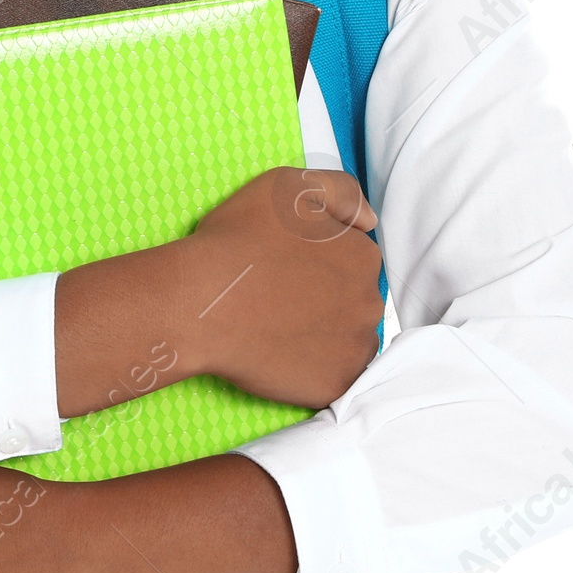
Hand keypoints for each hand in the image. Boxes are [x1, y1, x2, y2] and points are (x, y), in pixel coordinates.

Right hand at [53, 166, 382, 420]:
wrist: (201, 300)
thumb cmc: (239, 238)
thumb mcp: (287, 186)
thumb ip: (339, 190)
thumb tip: (369, 220)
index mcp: (363, 256)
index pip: (353, 259)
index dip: (318, 260)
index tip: (286, 264)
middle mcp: (370, 303)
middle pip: (353, 300)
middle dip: (325, 298)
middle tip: (278, 296)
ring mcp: (354, 349)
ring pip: (347, 340)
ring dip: (323, 334)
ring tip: (278, 327)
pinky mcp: (334, 386)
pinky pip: (332, 377)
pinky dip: (312, 368)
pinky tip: (280, 353)